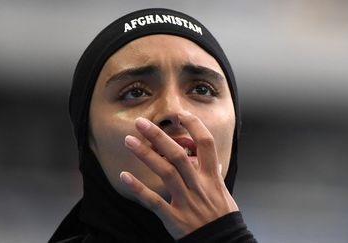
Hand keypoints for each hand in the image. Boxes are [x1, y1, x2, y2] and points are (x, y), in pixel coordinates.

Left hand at [120, 112, 238, 239]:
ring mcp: (186, 201)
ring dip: (146, 155)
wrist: (222, 242)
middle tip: (141, 122)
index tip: (181, 113)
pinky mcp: (174, 218)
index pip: (206, 144)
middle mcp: (199, 185)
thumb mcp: (223, 192)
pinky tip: (124, 176)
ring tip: (129, 140)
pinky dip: (138, 189)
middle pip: (178, 155)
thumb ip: (214, 174)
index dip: (195, 126)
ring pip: (165, 172)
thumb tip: (212, 160)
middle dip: (159, 136)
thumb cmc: (221, 217)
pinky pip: (154, 201)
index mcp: (212, 177)